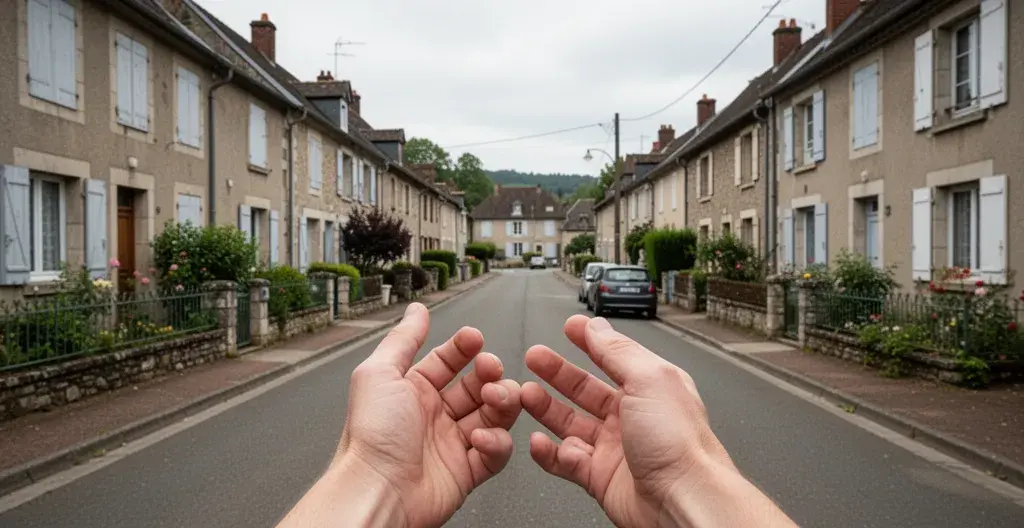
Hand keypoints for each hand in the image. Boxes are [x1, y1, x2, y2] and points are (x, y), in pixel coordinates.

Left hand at [278, 303, 522, 527]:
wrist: (377, 491)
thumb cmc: (371, 438)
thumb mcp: (379, 373)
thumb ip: (403, 339)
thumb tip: (416, 310)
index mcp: (412, 391)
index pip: (449, 361)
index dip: (465, 348)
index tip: (475, 339)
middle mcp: (433, 415)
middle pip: (477, 385)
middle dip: (489, 374)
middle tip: (490, 372)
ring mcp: (451, 443)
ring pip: (494, 415)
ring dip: (501, 403)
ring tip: (493, 400)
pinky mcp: (467, 472)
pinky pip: (496, 452)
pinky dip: (496, 443)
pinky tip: (480, 438)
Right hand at [522, 315, 795, 527]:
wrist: (682, 500)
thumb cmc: (679, 444)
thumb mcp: (648, 379)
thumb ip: (617, 351)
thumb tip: (596, 326)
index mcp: (650, 388)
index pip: (613, 357)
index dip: (590, 341)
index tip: (569, 327)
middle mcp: (633, 417)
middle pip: (585, 389)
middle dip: (558, 372)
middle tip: (534, 359)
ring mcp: (615, 448)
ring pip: (571, 424)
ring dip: (546, 409)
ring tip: (526, 395)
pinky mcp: (602, 478)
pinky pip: (566, 462)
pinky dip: (548, 453)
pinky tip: (536, 441)